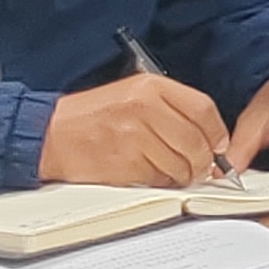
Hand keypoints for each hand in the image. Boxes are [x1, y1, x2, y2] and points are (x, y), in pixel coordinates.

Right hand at [42, 73, 230, 186]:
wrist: (48, 134)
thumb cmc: (90, 116)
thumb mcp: (131, 94)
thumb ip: (169, 109)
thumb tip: (207, 135)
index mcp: (150, 87)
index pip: (202, 108)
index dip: (217, 132)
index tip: (220, 146)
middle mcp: (144, 109)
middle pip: (195, 141)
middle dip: (204, 161)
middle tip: (201, 169)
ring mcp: (134, 137)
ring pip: (179, 164)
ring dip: (183, 175)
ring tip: (174, 172)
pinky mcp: (123, 163)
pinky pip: (157, 178)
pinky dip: (160, 182)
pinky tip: (150, 175)